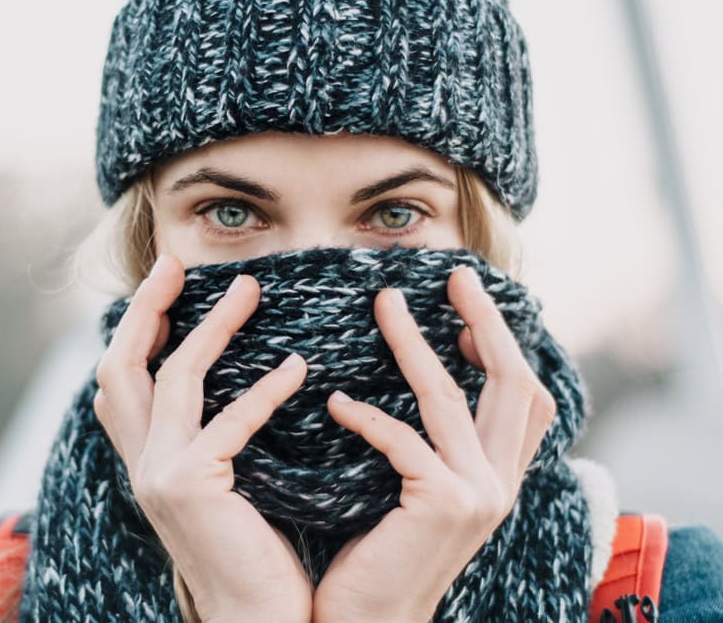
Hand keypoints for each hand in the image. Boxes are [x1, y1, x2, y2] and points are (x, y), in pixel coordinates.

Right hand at [93, 253, 312, 622]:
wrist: (258, 619)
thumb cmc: (254, 554)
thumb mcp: (222, 488)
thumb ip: (212, 441)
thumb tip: (232, 388)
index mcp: (146, 464)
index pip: (118, 385)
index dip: (133, 331)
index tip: (164, 289)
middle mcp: (140, 465)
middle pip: (122, 365)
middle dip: (146, 308)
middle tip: (175, 264)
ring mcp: (158, 476)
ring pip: (174, 376)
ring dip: (212, 326)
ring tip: (251, 290)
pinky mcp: (191, 487)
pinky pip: (229, 421)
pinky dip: (264, 389)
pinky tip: (297, 368)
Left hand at [312, 266, 557, 622]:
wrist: (369, 622)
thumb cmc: (380, 553)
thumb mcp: (420, 493)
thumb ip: (433, 447)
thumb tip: (420, 381)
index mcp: (499, 477)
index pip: (529, 398)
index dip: (507, 346)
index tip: (470, 308)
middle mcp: (501, 482)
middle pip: (511, 381)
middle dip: (486, 321)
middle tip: (456, 277)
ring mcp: (478, 494)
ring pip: (450, 395)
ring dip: (413, 342)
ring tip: (385, 304)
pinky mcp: (442, 503)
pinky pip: (401, 439)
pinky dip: (365, 416)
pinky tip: (335, 402)